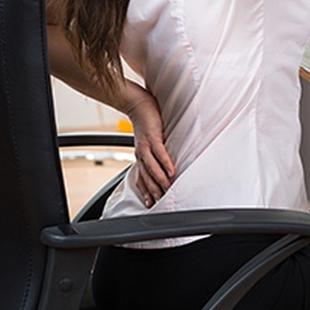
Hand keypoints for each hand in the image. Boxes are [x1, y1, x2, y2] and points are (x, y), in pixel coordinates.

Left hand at [122, 89, 174, 207]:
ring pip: (151, 167)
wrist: (138, 105)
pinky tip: (171, 172)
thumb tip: (166, 163)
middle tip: (160, 203)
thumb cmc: (147, 123)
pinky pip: (159, 153)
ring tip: (167, 190)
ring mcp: (145, 146)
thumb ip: (157, 153)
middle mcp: (141, 154)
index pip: (142, 178)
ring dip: (159, 180)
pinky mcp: (152, 137)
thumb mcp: (150, 141)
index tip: (151, 204)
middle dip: (153, 191)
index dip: (145, 192)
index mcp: (140, 156)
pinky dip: (165, 163)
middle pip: (146, 176)